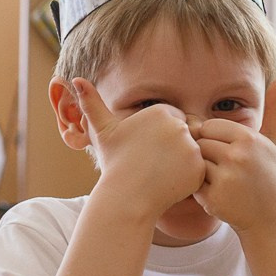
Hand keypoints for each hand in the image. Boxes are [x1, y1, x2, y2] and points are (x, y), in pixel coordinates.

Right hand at [72, 78, 205, 220]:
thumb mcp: (103, 131)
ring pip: (193, 151)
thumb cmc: (114, 163)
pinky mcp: (199, 168)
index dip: (160, 135)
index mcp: (160, 112)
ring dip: (182, 162)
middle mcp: (179, 126)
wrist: (126, 197)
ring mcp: (191, 147)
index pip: (172, 118)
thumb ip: (92, 103)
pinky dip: (190, 177)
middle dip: (173, 147)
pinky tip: (170, 182)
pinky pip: (200, 169)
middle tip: (154, 164)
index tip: (147, 149)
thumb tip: (75, 78)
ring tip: (161, 173)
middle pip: (184, 134)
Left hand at [193, 80, 275, 229]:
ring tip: (220, 180)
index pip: (209, 127)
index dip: (213, 140)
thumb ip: (275, 111)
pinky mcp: (215, 198)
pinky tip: (217, 194)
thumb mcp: (275, 143)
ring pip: (195, 164)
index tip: (225, 152)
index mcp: (248, 138)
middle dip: (206, 156)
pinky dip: (200, 190)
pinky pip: (193, 185)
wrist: (272, 216)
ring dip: (201, 172)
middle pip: (199, 144)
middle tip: (222, 169)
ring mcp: (226, 178)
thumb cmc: (270, 176)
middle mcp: (238, 156)